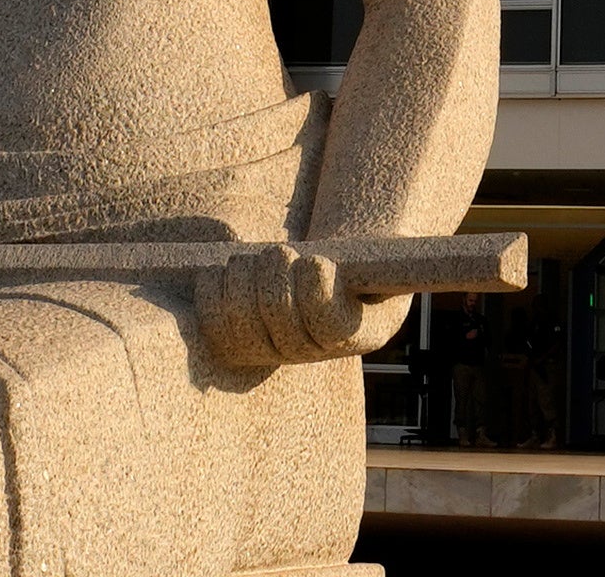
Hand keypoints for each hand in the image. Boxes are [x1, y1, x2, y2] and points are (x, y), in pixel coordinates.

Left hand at [195, 240, 407, 371]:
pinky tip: (225, 272)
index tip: (315, 261)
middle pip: (281, 320)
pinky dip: (215, 291)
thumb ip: (389, 262)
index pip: (329, 328)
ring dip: (246, 278)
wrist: (330, 270)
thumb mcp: (383, 261)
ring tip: (259, 258)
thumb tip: (369, 262)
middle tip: (282, 252)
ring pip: (245, 319)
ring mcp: (273, 350)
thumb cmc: (358, 259)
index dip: (315, 297)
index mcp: (358, 333)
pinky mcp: (238, 341)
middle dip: (276, 278)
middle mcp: (313, 352)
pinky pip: (215, 322)